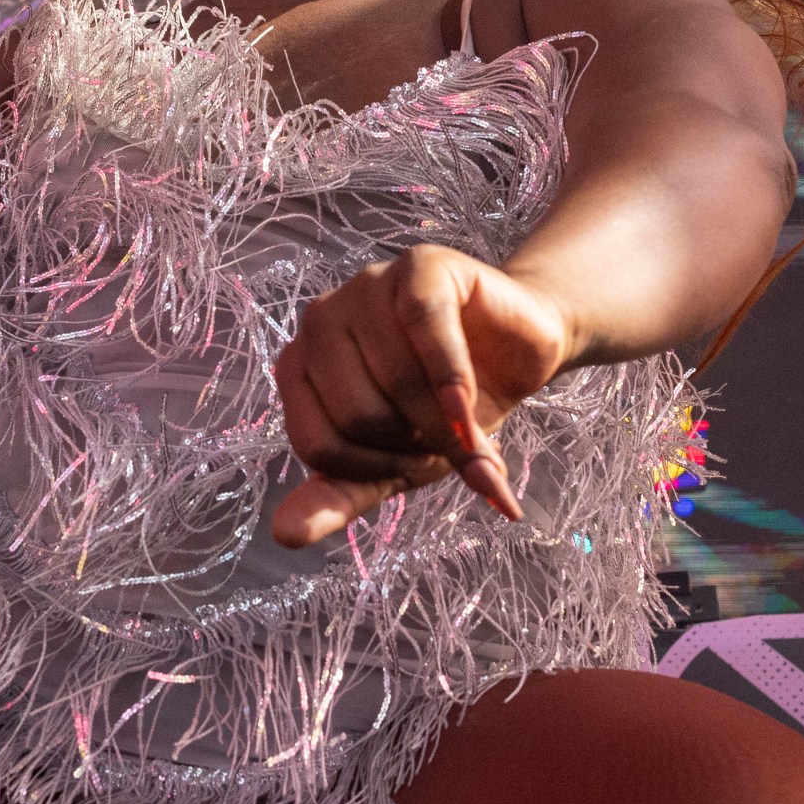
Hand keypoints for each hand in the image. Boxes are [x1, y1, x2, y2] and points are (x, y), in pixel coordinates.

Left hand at [271, 243, 576, 548]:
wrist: (519, 356)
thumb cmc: (447, 410)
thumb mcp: (393, 465)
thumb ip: (339, 496)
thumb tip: (285, 537)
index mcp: (298, 366)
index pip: (316, 445)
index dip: (374, 468)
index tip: (409, 461)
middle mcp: (320, 321)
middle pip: (358, 416)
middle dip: (415, 444)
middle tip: (444, 433)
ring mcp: (366, 286)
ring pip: (396, 381)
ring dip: (445, 421)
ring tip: (465, 413)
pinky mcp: (420, 267)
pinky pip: (427, 331)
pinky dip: (453, 381)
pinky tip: (470, 406)